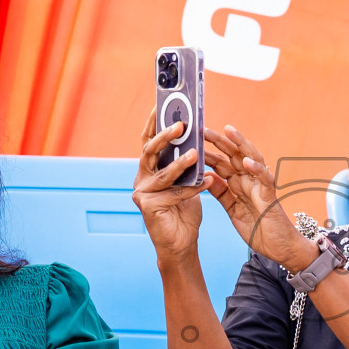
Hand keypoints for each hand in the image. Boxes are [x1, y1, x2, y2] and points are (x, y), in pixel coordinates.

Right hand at [133, 108, 208, 260]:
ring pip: (163, 174)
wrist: (181, 244)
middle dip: (165, 136)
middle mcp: (141, 179)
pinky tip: (207, 182)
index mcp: (148, 169)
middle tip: (181, 125)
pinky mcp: (148, 207)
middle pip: (150, 151)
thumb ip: (185, 163)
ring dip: (181, 163)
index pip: (148, 141)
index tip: (159, 104)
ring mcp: (142, 193)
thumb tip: (194, 139)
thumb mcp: (185, 182)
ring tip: (197, 153)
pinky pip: (174, 193)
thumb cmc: (183, 211)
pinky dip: (192, 188)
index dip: (153, 123)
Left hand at [203, 125, 317, 271]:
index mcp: (239, 184)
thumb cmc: (259, 229)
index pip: (222, 163)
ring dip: (240, 145)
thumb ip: (221, 193)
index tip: (192, 142)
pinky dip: (256, 169)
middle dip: (220, 142)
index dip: (208, 152)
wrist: (279, 247)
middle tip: (204, 129)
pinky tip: (246, 161)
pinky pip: (264, 179)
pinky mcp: (270, 196)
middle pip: (234, 155)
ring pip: (251, 159)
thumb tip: (206, 177)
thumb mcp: (232, 209)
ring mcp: (260, 186)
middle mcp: (249, 181)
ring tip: (229, 132)